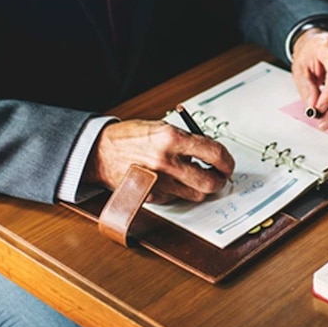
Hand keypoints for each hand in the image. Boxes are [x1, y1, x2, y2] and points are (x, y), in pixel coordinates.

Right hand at [82, 119, 234, 203]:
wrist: (99, 151)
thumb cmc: (130, 137)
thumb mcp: (162, 127)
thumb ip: (188, 140)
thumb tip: (212, 153)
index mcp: (171, 138)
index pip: (214, 153)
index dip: (227, 161)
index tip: (228, 163)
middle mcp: (166, 162)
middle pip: (209, 182)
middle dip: (219, 180)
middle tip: (220, 176)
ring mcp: (159, 182)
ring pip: (196, 195)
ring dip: (202, 188)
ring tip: (197, 177)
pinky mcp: (151, 196)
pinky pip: (177, 198)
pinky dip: (180, 192)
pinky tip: (174, 181)